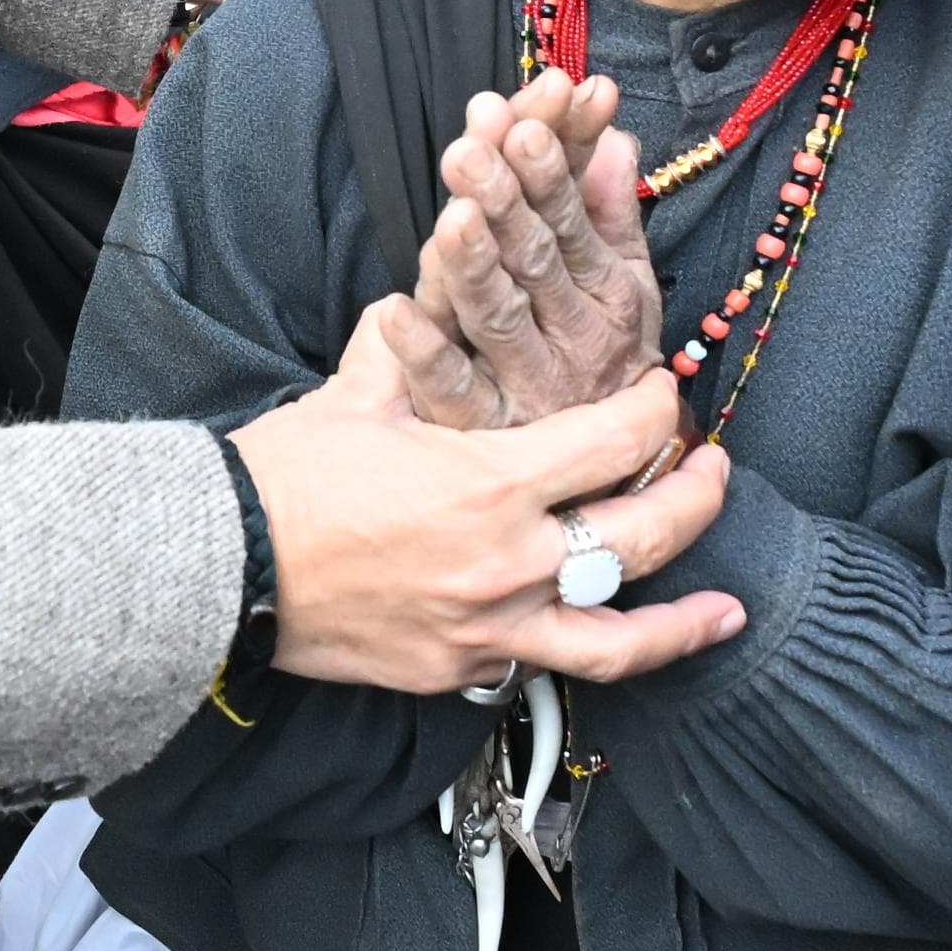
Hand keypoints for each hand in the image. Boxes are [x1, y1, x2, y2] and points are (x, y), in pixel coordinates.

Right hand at [232, 321, 741, 693]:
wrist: (224, 567)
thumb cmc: (286, 474)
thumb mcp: (360, 390)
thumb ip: (418, 336)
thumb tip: (439, 280)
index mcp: (493, 479)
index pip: (618, 438)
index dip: (654, 409)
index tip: (660, 394)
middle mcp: (509, 562)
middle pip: (645, 535)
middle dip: (697, 498)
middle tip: (717, 472)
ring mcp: (490, 626)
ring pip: (619, 636)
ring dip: (683, 621)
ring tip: (727, 609)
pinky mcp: (460, 670)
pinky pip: (540, 661)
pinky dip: (576, 641)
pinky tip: (601, 631)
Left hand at [396, 74, 662, 428]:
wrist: (610, 470)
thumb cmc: (603, 350)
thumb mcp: (622, 278)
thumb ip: (611, 207)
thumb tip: (614, 136)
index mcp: (610, 293)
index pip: (574, 221)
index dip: (550, 174)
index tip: (524, 127)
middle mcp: (575, 338)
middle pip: (535, 261)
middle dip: (505, 201)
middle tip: (471, 152)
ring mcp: (530, 386)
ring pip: (498, 316)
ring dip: (472, 262)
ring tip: (449, 215)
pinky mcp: (485, 428)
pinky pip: (454, 390)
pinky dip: (424, 352)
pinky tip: (389, 312)